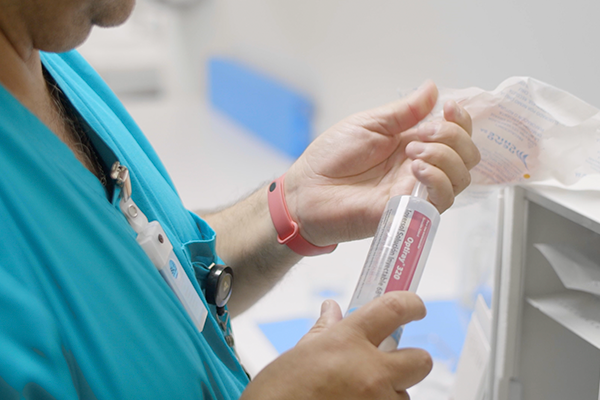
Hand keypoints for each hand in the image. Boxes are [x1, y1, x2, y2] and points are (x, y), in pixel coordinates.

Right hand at [240, 291, 430, 399]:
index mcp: (349, 341)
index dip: (411, 303)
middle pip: (420, 360)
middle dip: (410, 360)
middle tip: (389, 363)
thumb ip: (325, 330)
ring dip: (389, 393)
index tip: (415, 307)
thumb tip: (332, 310)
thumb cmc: (280, 391)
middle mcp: (371, 372)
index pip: (395, 308)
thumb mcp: (302, 352)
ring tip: (358, 394)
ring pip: (404, 394)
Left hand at [284, 80, 479, 245]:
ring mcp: (416, 190)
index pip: (455, 133)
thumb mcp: (369, 124)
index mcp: (412, 143)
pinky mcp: (410, 211)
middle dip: (454, 137)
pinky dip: (437, 179)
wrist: (307, 190)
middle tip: (421, 134)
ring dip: (445, 157)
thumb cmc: (330, 157)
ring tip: (413, 152)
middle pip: (466, 155)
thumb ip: (404, 111)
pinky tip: (416, 169)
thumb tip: (433, 88)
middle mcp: (419, 167)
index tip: (448, 108)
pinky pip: (442, 200)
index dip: (460, 120)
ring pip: (461, 177)